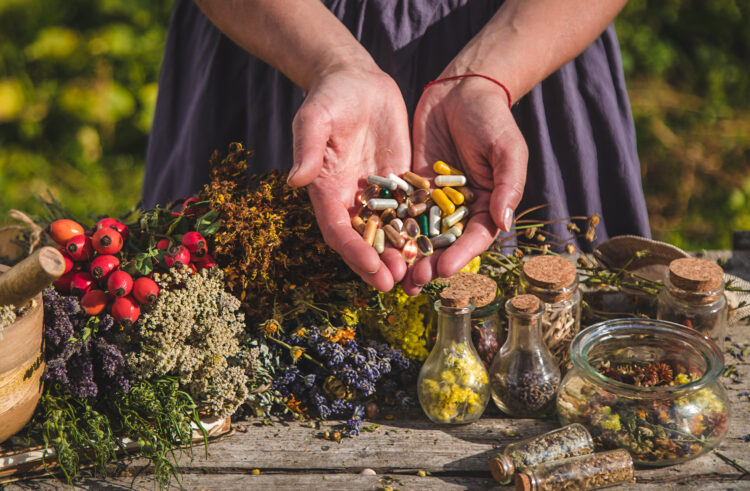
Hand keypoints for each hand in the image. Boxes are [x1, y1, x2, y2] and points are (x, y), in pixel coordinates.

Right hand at [287, 64, 410, 290]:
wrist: (356, 81)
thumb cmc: (329, 98)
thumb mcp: (314, 119)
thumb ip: (307, 149)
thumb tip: (295, 180)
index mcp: (327, 192)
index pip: (339, 232)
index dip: (355, 253)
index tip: (373, 270)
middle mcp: (352, 201)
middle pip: (366, 241)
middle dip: (381, 265)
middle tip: (399, 283)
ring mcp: (378, 195)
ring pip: (391, 233)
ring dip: (403, 255)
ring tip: (419, 274)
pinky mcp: (401, 183)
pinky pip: (412, 211)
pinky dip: (422, 231)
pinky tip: (438, 246)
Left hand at [403, 77, 528, 294]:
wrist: (462, 89)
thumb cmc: (493, 118)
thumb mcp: (508, 149)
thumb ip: (508, 185)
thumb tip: (504, 223)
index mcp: (488, 205)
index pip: (475, 238)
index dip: (460, 256)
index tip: (444, 271)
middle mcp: (460, 208)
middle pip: (445, 243)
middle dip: (430, 263)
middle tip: (413, 281)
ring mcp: (433, 198)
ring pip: (420, 232)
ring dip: (408, 254)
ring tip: (394, 273)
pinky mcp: (411, 185)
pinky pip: (400, 208)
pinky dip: (390, 226)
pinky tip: (377, 242)